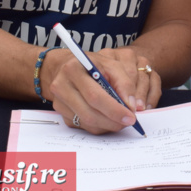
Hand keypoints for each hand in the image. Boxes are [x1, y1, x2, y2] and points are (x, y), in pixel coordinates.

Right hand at [46, 47, 161, 133]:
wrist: (68, 66)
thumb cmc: (93, 65)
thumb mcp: (111, 64)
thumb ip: (124, 82)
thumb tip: (131, 106)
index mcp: (74, 69)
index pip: (95, 96)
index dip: (114, 109)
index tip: (131, 117)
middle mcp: (61, 86)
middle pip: (89, 113)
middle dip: (112, 120)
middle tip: (128, 122)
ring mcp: (58, 102)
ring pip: (86, 122)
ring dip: (107, 125)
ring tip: (121, 121)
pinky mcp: (60, 113)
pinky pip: (82, 126)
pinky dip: (99, 126)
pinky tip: (109, 119)